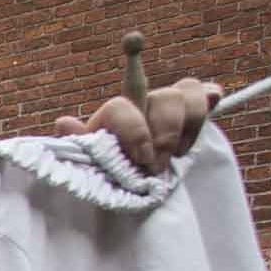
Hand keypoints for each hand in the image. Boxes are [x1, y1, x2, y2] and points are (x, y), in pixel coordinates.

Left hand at [53, 77, 220, 174]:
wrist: (145, 177)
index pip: (122, 104)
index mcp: (118, 113)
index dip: (135, 130)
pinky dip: (207, 107)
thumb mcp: (96, 161)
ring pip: (186, 93)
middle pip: (163, 96)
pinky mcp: (196, 109)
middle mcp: (145, 101)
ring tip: (175, 157)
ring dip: (184, 129)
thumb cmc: (117, 169)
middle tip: (157, 167)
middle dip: (164, 136)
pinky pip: (207, 94)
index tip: (141, 160)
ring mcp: (171, 103)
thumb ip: (83, 143)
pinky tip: (203, 120)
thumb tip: (63, 123)